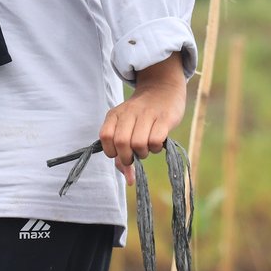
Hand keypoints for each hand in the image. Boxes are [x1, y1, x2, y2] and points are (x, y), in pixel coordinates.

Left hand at [99, 51, 187, 185]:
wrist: (162, 89)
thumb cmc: (142, 115)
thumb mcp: (126, 127)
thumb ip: (122, 153)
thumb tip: (130, 181)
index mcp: (115, 114)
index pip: (105, 137)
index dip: (112, 151)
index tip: (121, 152)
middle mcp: (129, 112)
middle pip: (121, 142)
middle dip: (128, 157)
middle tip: (135, 155)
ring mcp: (147, 114)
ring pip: (138, 143)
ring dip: (143, 153)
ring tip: (147, 147)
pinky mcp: (164, 118)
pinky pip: (155, 141)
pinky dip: (155, 148)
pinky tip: (157, 143)